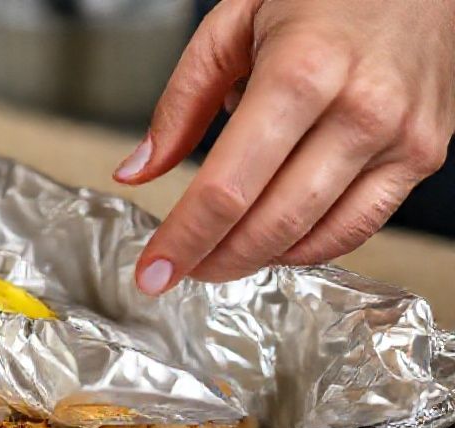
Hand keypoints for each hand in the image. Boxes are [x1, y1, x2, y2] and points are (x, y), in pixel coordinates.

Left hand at [114, 0, 454, 294]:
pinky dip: (308, 246)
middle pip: (271, 222)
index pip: (228, 187)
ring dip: (258, 259)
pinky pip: (359, 225)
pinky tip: (272, 242)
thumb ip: (181, 102)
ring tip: (219, 257)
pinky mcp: (423, 154)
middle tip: (180, 270)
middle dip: (215, 260)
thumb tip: (138, 170)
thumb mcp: (232, 23)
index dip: (184, 239)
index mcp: (302, 71)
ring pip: (316, 235)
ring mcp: (401, 137)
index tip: (153, 271)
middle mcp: (360, 109)